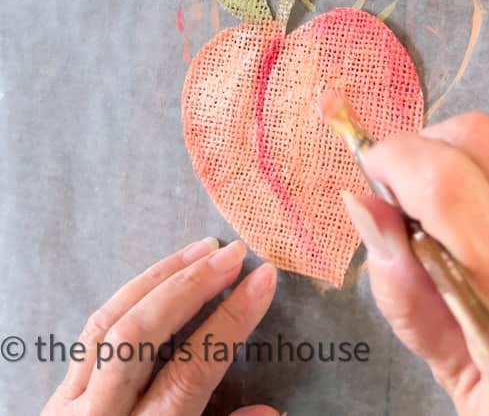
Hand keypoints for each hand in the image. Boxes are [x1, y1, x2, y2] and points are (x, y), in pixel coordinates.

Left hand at [42, 239, 278, 415]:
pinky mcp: (57, 395)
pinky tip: (160, 278)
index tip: (263, 279)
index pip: (191, 371)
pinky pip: (93, 330)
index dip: (230, 321)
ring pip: (110, 322)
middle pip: (140, 336)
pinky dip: (131, 294)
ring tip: (202, 249)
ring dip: (161, 277)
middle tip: (234, 253)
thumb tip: (272, 412)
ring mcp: (70, 404)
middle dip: (191, 286)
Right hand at [343, 107, 488, 414]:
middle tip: (405, 187)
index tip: (373, 171)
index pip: (452, 192)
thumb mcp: (457, 385)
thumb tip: (363, 205)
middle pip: (481, 144)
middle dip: (423, 148)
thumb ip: (406, 295)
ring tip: (451, 187)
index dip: (397, 160)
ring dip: (466, 143)